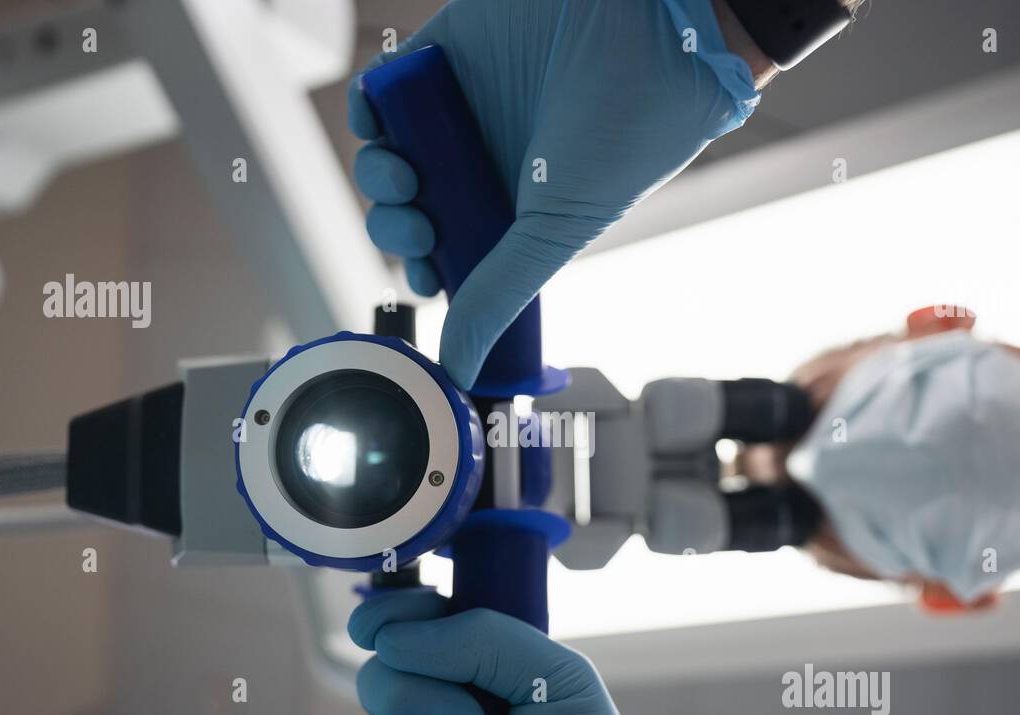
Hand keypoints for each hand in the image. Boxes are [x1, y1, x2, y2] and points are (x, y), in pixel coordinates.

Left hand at [348, 0, 758, 387]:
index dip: (427, 271)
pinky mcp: (444, 57)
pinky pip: (384, 92)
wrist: (650, 39)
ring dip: (380, 179)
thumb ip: (495, 297)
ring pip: (389, 158)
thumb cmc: (621, 138)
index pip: (449, 255)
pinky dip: (370, 112)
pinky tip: (381, 125)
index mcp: (516, 214)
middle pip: (410, 213)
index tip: (430, 275)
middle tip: (421, 226)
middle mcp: (486, 167)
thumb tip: (458, 370)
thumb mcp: (550, 235)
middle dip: (399, 230)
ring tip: (406, 176)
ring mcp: (462, 113)